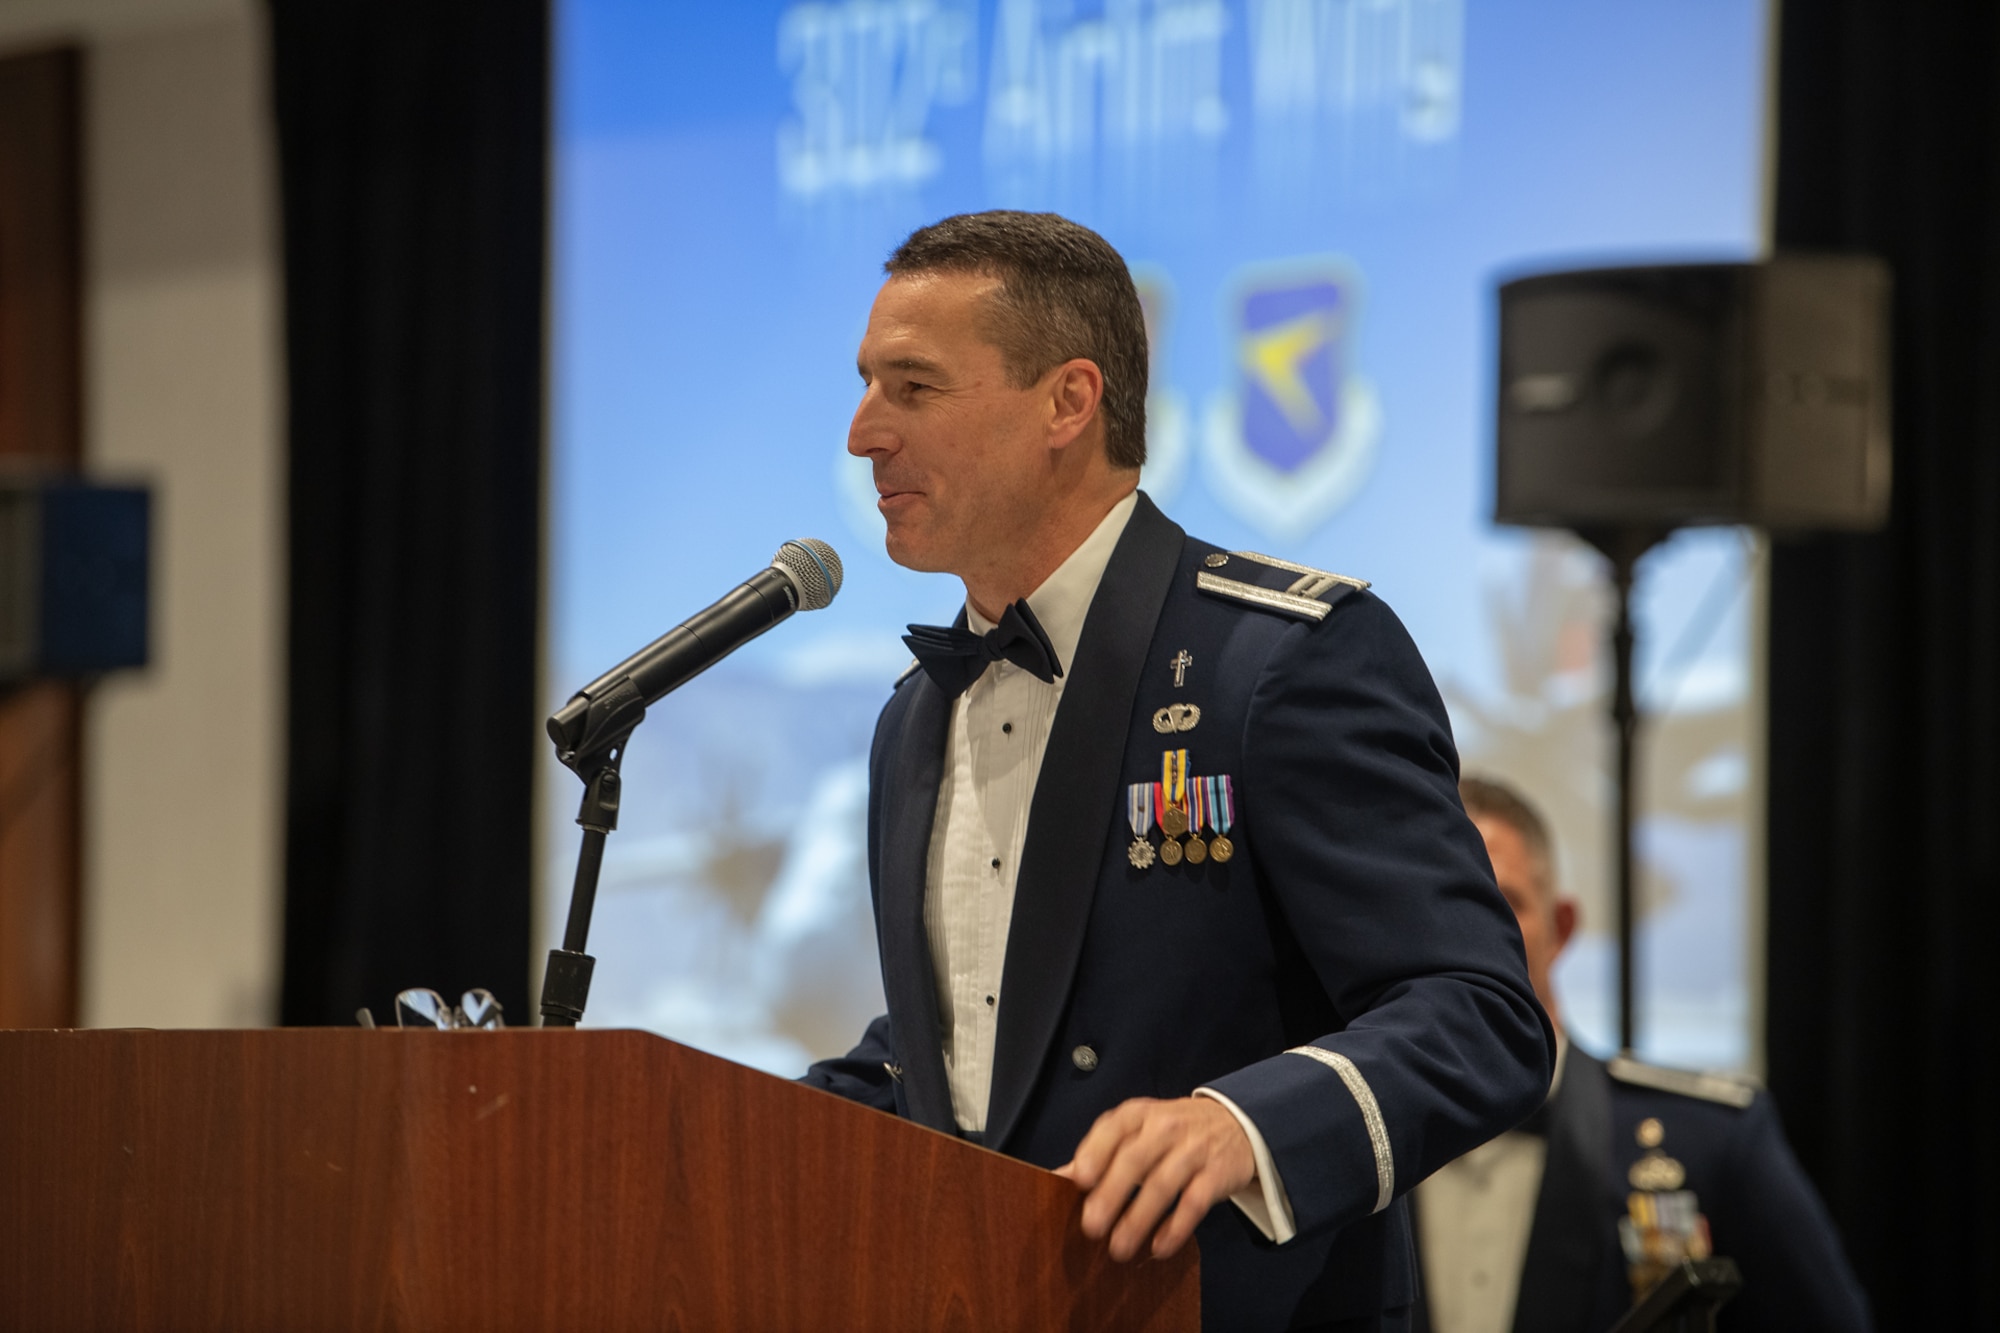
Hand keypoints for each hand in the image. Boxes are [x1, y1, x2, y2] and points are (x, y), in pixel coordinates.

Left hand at [1053, 1095, 1255, 1261]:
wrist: (1235, 1122)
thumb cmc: (1173, 1132)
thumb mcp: (1137, 1131)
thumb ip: (1100, 1152)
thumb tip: (1057, 1179)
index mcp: (1139, 1114)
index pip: (1114, 1128)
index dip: (1095, 1152)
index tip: (1079, 1180)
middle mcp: (1165, 1127)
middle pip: (1135, 1159)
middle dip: (1111, 1194)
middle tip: (1091, 1226)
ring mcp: (1194, 1149)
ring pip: (1163, 1184)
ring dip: (1139, 1219)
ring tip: (1118, 1248)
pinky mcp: (1217, 1173)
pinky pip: (1195, 1202)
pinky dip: (1177, 1227)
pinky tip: (1159, 1247)